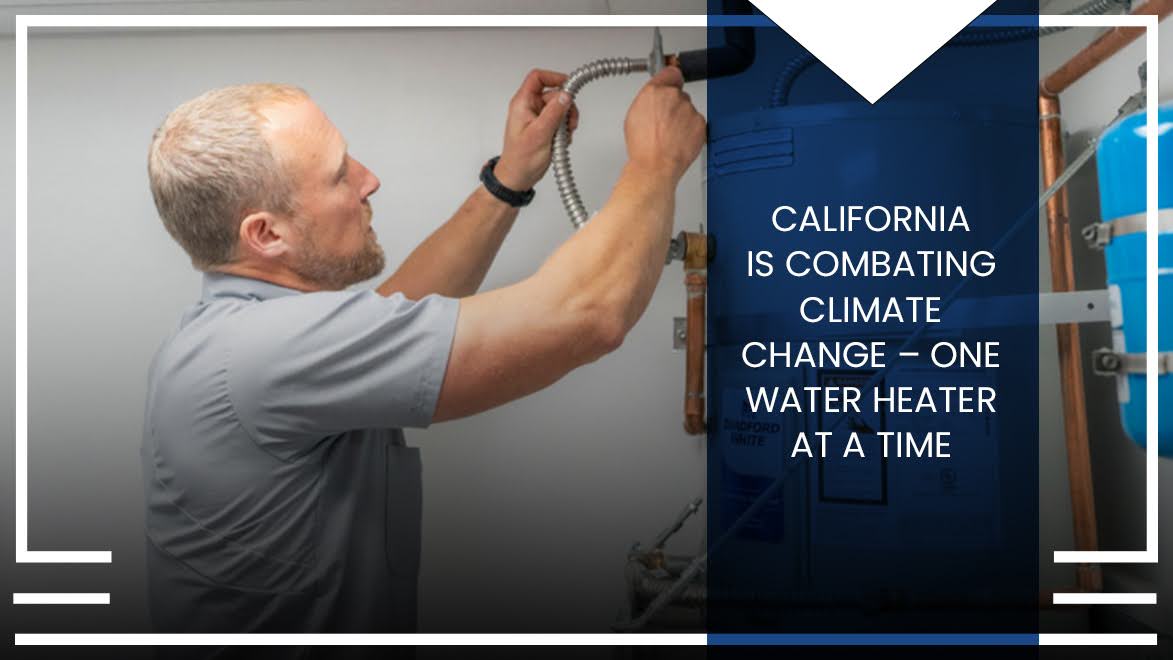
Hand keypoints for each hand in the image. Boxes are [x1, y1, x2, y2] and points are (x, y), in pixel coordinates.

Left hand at [494, 69, 579, 190]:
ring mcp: (537, 118)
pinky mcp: (544, 127)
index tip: (570, 86)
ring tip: (564, 135)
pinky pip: (559, 121)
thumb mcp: (540, 134)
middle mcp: (529, 108)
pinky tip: (561, 141)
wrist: (517, 177)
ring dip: (566, 121)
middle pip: (554, 94)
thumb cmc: (520, 159)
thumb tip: (566, 95)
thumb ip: (554, 113)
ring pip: (559, 108)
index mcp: (523, 104)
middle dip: (566, 108)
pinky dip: (564, 130)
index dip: (554, 78)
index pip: (537, 78)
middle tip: (569, 123)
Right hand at [623, 67, 704, 182]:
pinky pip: (697, 123)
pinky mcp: (700, 123)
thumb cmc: (642, 146)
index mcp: (654, 91)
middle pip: (679, 94)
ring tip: (669, 135)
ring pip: (688, 110)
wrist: (655, 166)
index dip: (670, 79)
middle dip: (674, 105)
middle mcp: (674, 97)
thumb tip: (653, 97)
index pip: (670, 72)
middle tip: (664, 122)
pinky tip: (679, 140)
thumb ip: (648, 99)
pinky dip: (691, 131)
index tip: (671, 81)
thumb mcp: (634, 115)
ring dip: (682, 119)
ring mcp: (689, 110)